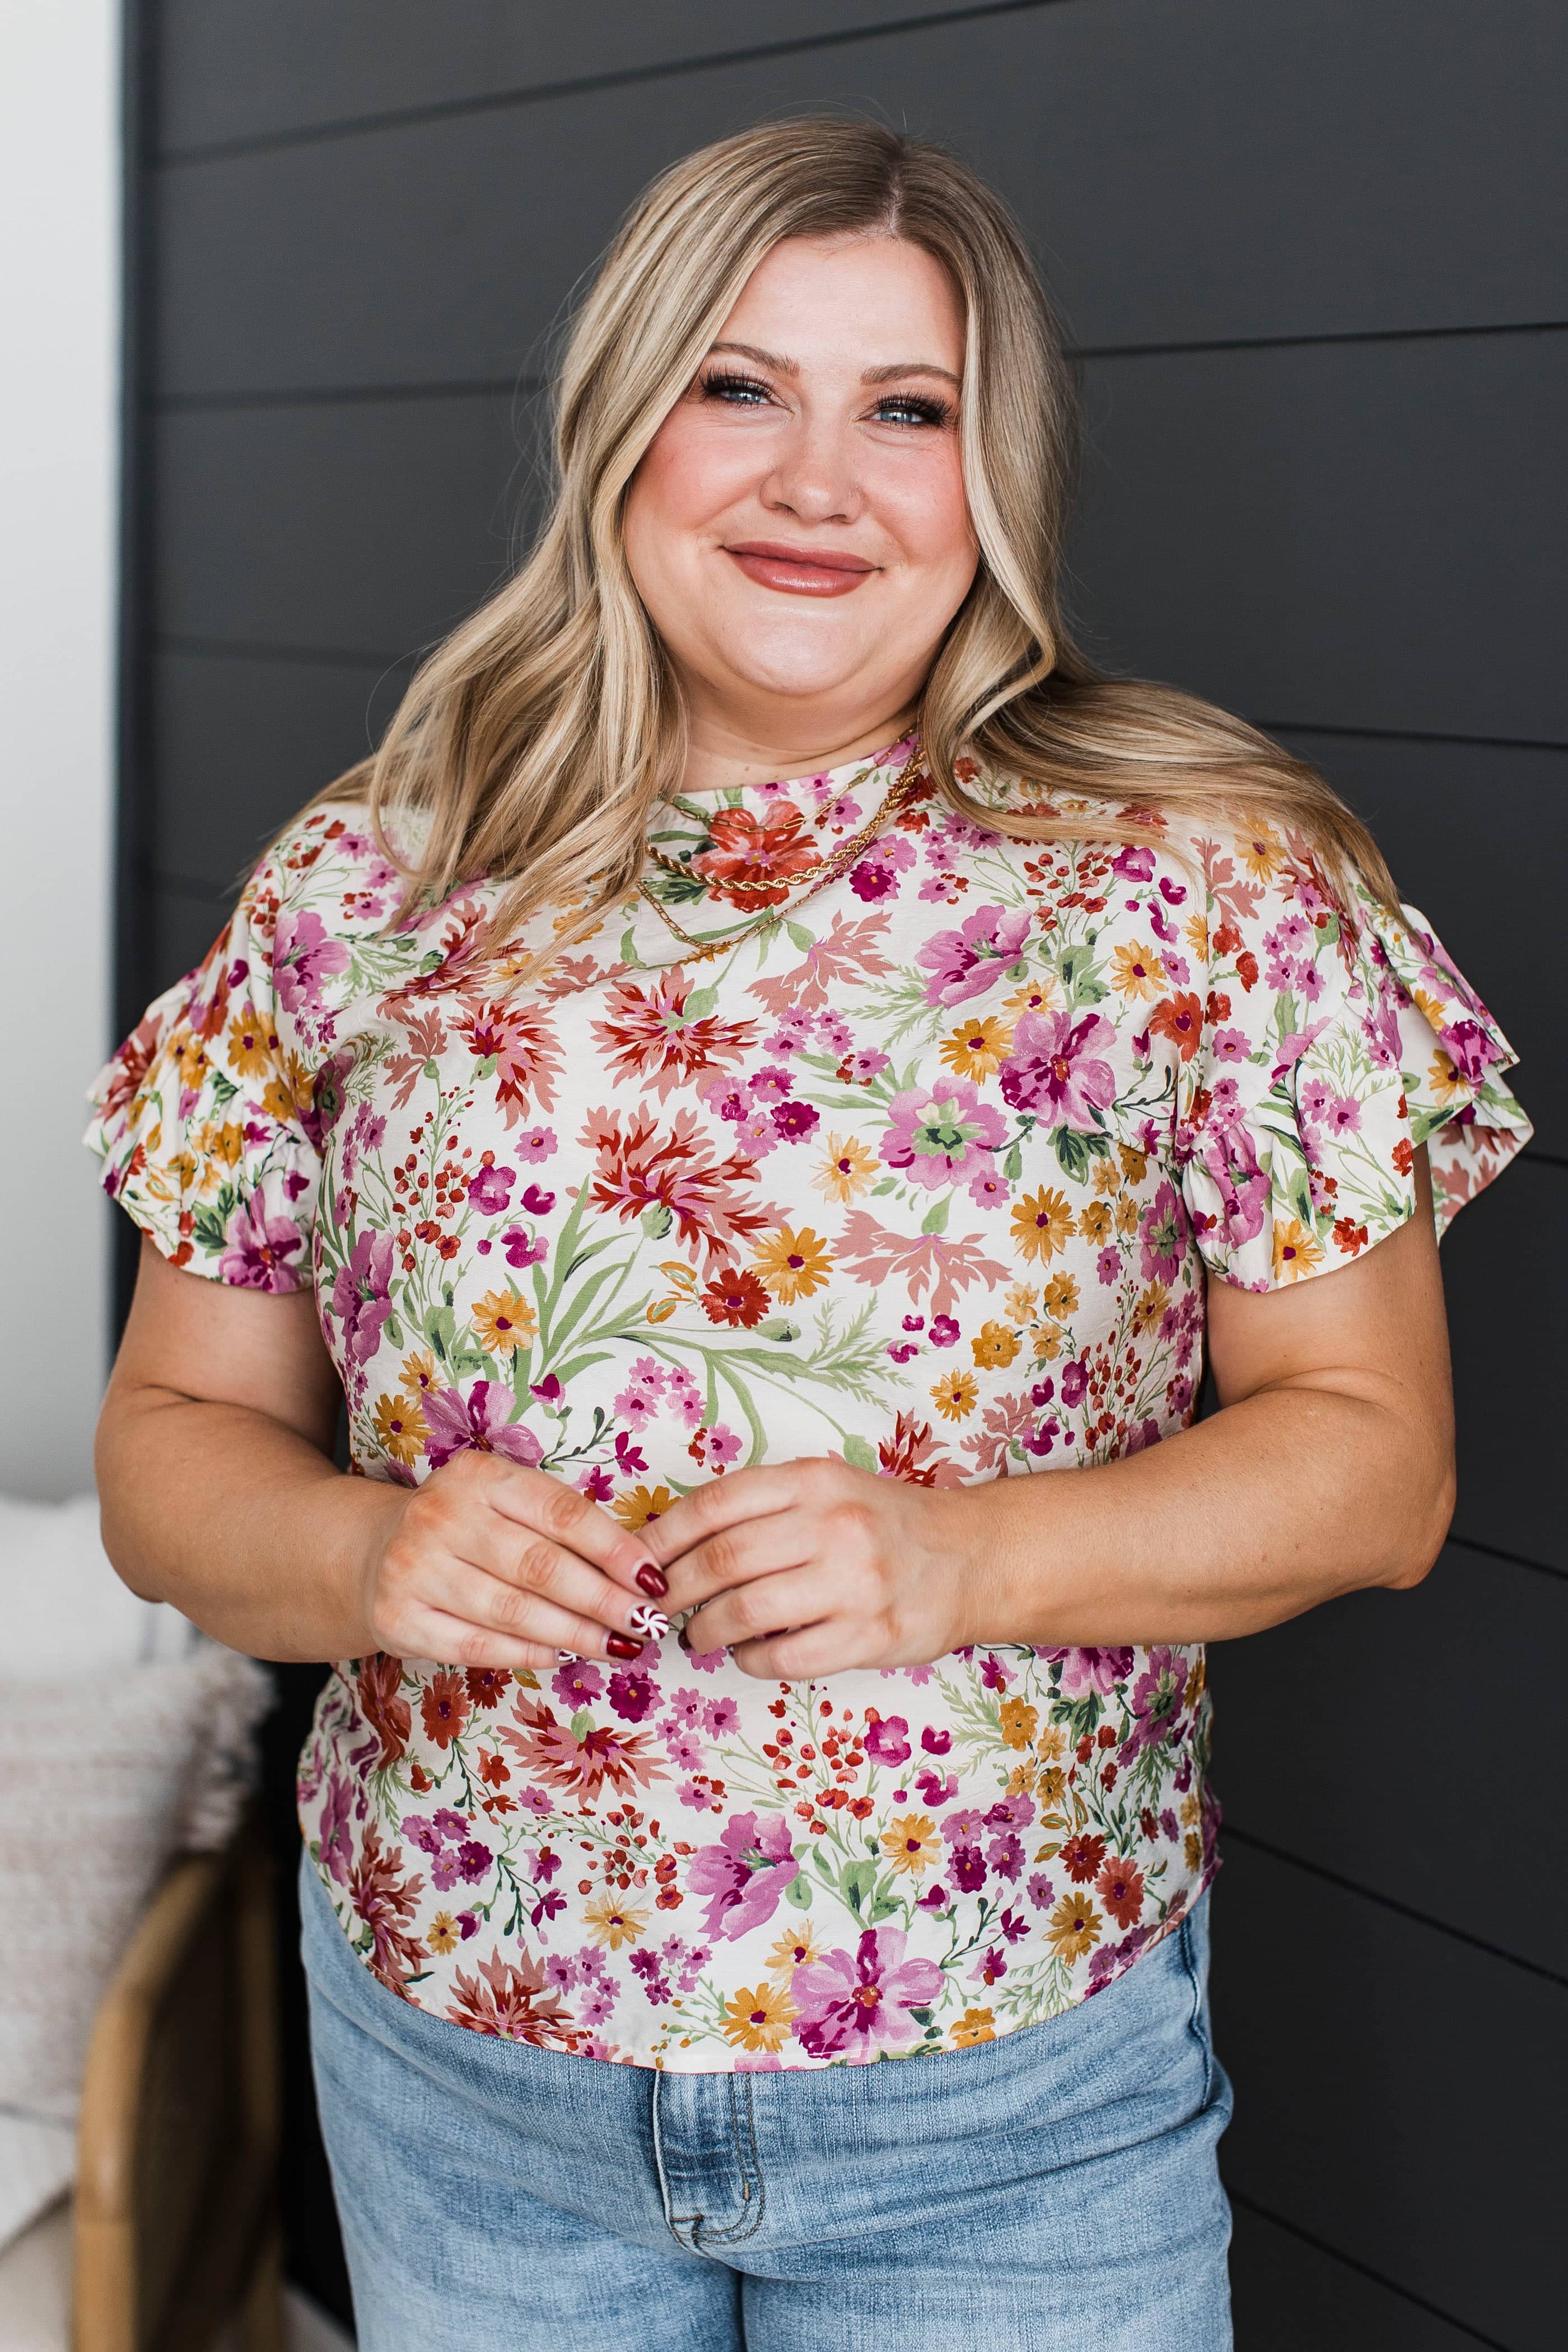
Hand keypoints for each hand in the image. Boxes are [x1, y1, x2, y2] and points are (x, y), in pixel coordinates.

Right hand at [358, 1451, 670, 1669]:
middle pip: (541, 1566)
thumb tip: (638, 1572)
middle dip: (603, 1600)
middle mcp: (441, 1515)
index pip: (561, 1513)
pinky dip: (526, 1656)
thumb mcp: (504, 1502)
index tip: (654, 1580)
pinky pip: (476, 1647)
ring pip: (512, 1611)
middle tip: (645, 1625)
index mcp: (479, 1476)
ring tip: (618, 1648)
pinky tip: (561, 1659)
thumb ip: (559, 1525)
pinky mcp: (398, 1618)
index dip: (615, 1549)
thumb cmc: (465, 1527)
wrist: (371, 1552)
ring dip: (574, 1635)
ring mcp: (414, 1568)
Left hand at [645, 1457, 989, 1678]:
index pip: (715, 1505)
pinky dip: (751, 1659)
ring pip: (746, 1612)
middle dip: (675, 1591)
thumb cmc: (884, 1523)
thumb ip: (760, 1507)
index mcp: (814, 1480)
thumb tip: (671, 1545)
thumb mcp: (827, 1489)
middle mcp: (834, 1525)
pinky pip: (785, 1657)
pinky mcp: (872, 1635)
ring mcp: (855, 1582)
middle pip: (722, 1562)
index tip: (636, 1563)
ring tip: (698, 1635)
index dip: (662, 1537)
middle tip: (657, 1608)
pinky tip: (748, 1653)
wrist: (971, 1558)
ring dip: (706, 1630)